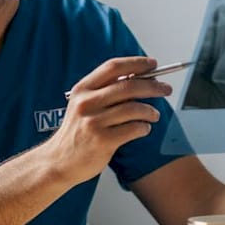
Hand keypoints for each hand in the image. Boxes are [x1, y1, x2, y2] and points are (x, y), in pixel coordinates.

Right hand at [49, 56, 172, 184]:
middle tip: (165, 89)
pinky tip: (144, 129)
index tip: (153, 64)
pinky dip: (144, 127)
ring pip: (134, 108)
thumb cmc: (76, 132)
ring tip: (154, 114)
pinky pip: (133, 129)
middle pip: (128, 86)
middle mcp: (86, 103)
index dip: (136, 63)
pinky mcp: (102, 141)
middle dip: (153, 86)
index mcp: (82, 89)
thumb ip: (104, 91)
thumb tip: (138, 78)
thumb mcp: (82, 105)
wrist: (58, 161)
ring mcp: (94, 122)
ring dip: (150, 110)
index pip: (113, 67)